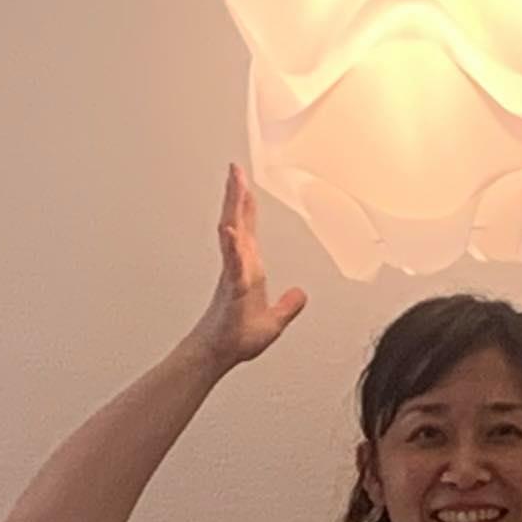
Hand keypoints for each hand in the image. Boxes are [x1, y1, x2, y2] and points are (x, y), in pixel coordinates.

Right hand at [192, 165, 308, 370]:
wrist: (221, 353)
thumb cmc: (237, 337)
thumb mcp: (274, 320)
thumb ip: (288, 305)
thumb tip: (300, 295)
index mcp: (248, 267)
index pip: (247, 228)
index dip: (245, 204)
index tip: (242, 180)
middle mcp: (239, 266)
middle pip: (237, 222)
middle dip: (236, 194)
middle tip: (234, 168)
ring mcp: (234, 274)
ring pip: (233, 234)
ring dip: (234, 210)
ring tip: (234, 186)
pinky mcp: (232, 290)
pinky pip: (233, 265)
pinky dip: (233, 248)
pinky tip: (231, 233)